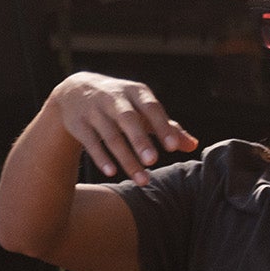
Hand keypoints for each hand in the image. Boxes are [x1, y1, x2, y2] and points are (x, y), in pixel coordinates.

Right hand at [51, 72, 196, 184]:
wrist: (75, 90)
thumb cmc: (122, 103)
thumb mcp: (144, 109)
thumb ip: (168, 127)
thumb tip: (194, 146)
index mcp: (136, 92)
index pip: (152, 108)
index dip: (162, 127)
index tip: (173, 148)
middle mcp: (114, 98)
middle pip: (128, 119)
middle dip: (140, 141)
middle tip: (153, 161)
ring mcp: (93, 110)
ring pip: (110, 136)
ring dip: (126, 159)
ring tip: (142, 180)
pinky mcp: (76, 123)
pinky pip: (89, 142)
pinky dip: (101, 158)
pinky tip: (112, 173)